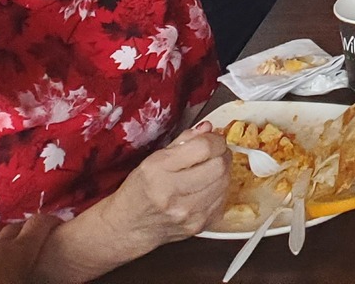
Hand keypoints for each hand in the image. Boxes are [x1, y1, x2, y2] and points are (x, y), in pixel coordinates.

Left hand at [0, 213, 60, 283]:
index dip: (51, 221)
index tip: (59, 224)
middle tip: (35, 238)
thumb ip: (35, 273)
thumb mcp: (23, 276)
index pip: (39, 224)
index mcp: (18, 253)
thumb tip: (53, 277)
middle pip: (11, 228)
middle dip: (24, 229)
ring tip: (6, 247)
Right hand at [106, 124, 229, 248]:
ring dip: (223, 173)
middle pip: (219, 166)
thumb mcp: (153, 159)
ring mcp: (187, 214)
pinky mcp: (198, 226)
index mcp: (158, 171)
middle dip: (222, 155)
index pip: (204, 148)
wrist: (129, 227)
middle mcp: (173, 194)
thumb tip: (208, 128)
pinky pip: (223, 201)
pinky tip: (207, 189)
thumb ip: (184, 140)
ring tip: (210, 171)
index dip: (215, 139)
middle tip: (214, 154)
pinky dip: (220, 191)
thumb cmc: (139, 190)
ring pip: (225, 183)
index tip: (213, 139)